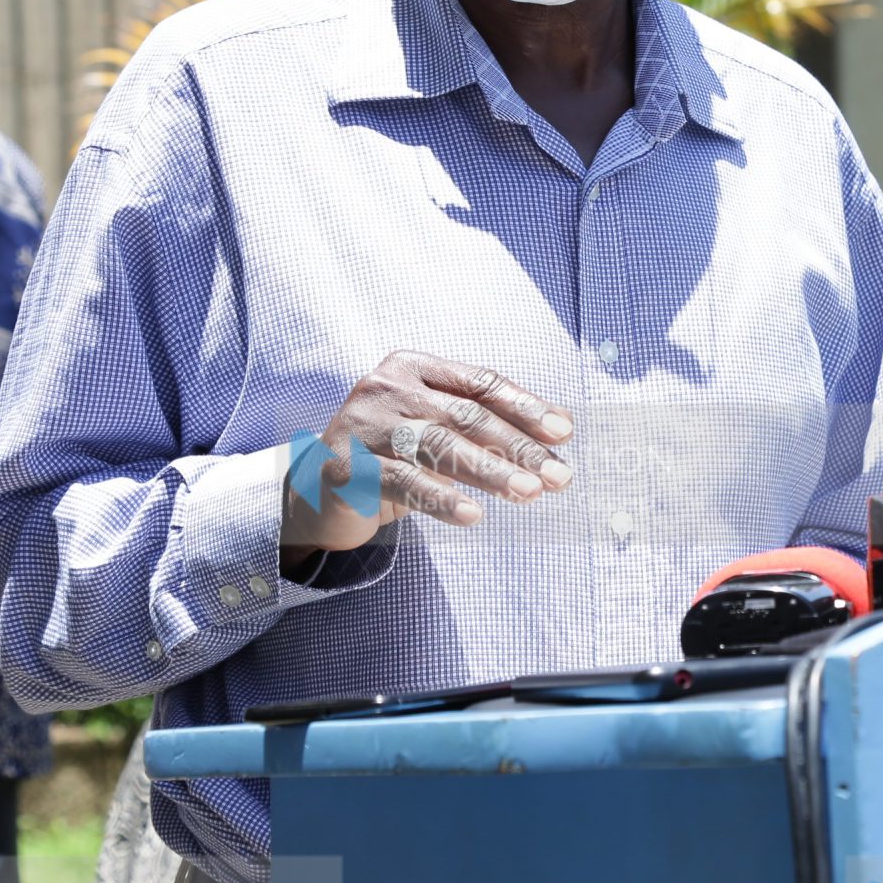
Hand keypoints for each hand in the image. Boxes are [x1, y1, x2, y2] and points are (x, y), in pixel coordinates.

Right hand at [281, 352, 574, 556]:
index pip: (480, 383)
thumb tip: (563, 424)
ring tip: (528, 492)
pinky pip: (403, 483)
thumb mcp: (440, 431)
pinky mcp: (346, 468)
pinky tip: (472, 514)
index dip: (525, 407)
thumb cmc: (393, 455)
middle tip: (559, 475)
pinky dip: (441, 499)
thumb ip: (490, 423)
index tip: (564, 433)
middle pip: (466, 416)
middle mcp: (386, 388)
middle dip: (519, 447)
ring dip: (491, 472)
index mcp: (413, 368)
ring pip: (439, 447)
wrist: (318, 491)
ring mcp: (362, 426)